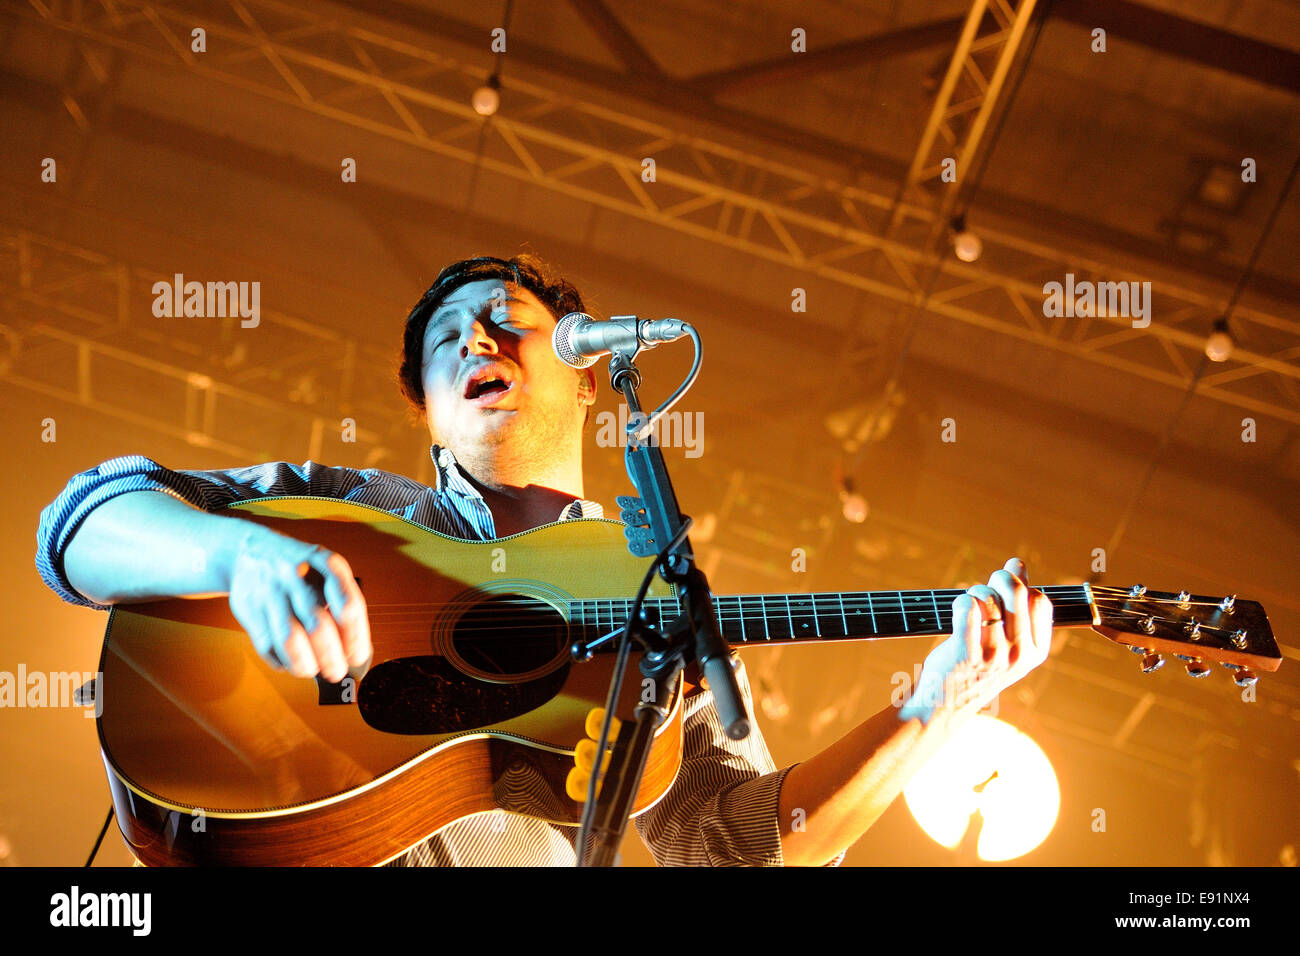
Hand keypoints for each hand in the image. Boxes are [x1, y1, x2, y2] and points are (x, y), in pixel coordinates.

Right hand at [225, 526, 370, 681]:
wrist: (250, 550)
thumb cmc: (301, 569)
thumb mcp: (326, 571)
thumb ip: (341, 604)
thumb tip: (354, 651)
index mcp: (327, 564)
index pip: (349, 605)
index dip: (356, 637)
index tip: (358, 657)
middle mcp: (298, 575)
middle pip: (318, 626)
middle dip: (331, 657)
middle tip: (336, 672)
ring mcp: (271, 591)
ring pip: (289, 638)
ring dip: (304, 663)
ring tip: (312, 670)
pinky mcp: (249, 607)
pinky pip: (267, 644)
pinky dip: (281, 660)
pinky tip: (290, 661)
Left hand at [900, 557, 1051, 723]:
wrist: (946, 704)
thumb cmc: (977, 667)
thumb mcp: (1007, 642)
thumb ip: (1017, 604)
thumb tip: (1018, 562)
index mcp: (1036, 652)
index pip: (1040, 600)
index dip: (1023, 585)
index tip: (1005, 592)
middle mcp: (1019, 655)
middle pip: (1017, 591)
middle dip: (999, 577)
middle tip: (984, 586)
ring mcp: (993, 656)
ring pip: (988, 597)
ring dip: (975, 591)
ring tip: (968, 602)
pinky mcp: (965, 654)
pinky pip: (966, 607)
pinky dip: (960, 601)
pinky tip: (959, 609)